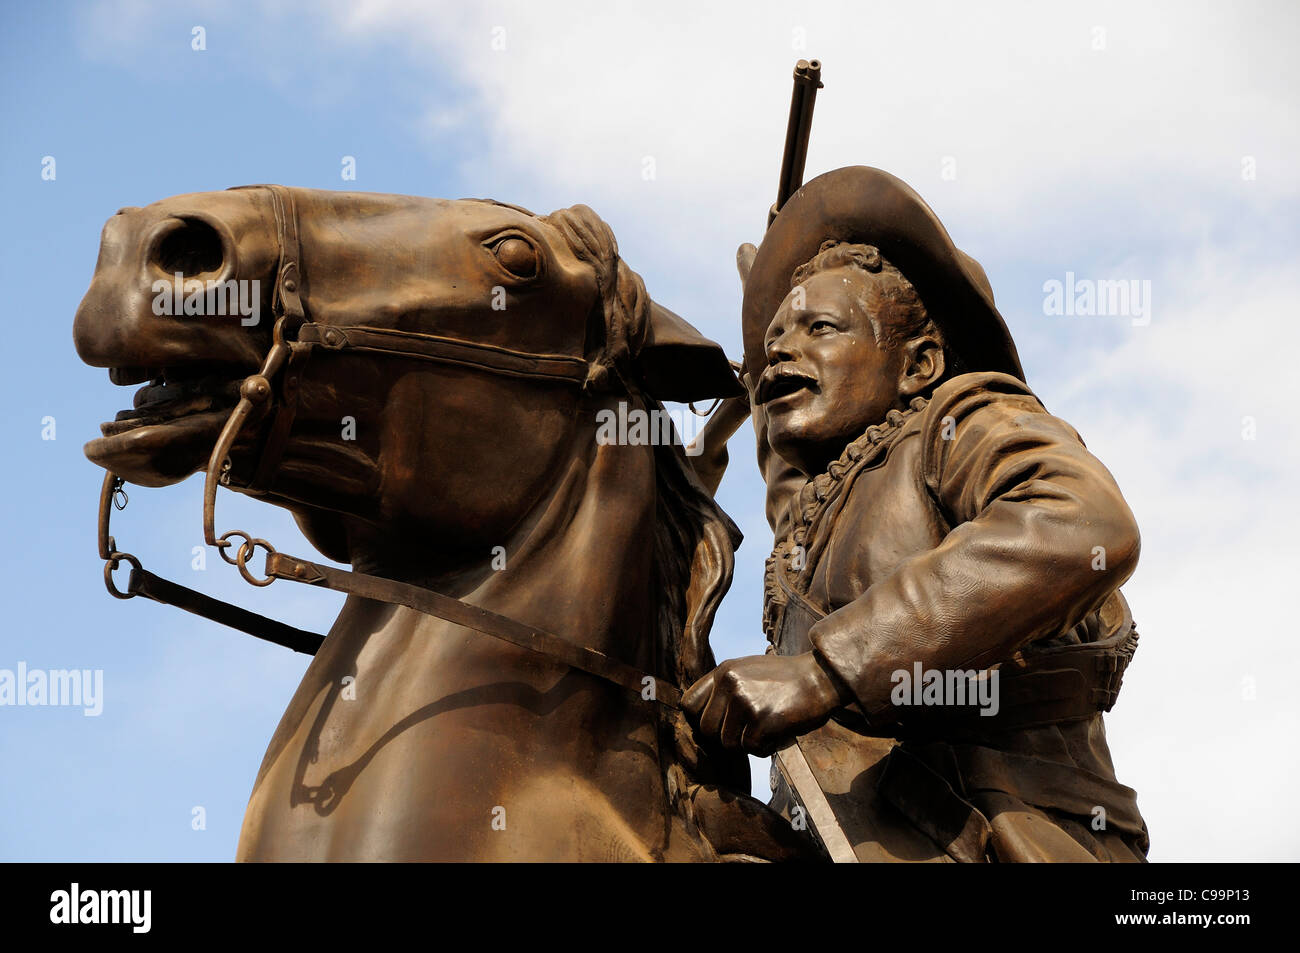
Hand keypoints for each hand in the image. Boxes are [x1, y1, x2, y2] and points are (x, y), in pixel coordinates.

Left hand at [682, 652, 847, 756]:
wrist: (822, 678)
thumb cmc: (787, 680)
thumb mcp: (749, 671)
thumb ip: (724, 688)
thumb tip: (700, 720)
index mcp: (723, 671)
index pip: (688, 704)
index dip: (701, 720)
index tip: (719, 726)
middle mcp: (729, 683)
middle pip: (706, 729)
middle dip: (726, 737)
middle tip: (749, 732)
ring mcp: (744, 700)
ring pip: (727, 743)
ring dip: (747, 744)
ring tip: (767, 730)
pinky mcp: (761, 719)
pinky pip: (751, 749)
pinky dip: (765, 748)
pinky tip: (778, 734)